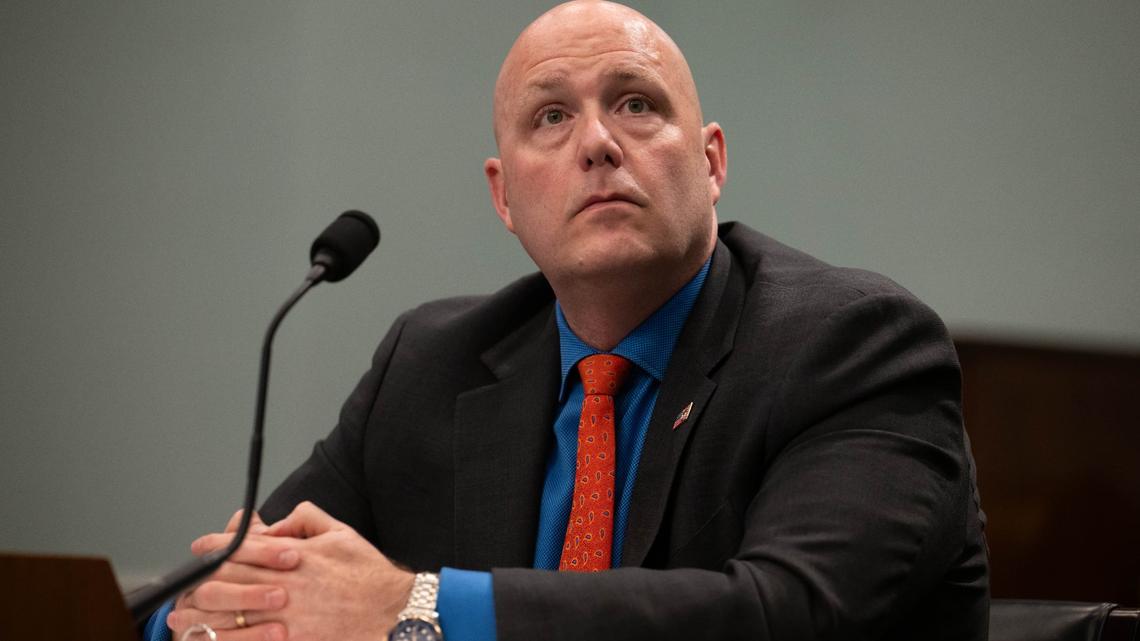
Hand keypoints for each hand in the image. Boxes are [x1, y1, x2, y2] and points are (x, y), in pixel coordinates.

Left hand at [177, 502, 414, 640]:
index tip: (201, 548)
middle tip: (185, 586)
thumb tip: (275, 526)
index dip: (213, 546)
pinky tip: (212, 639)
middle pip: (226, 581)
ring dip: (201, 616)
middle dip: (199, 582)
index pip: (240, 547)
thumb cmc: (367, 573)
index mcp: (292, 555)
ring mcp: (285, 618)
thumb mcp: (339, 532)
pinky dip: (227, 640)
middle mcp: (283, 585)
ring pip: (229, 616)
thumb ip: (304, 519)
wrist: (392, 611)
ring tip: (183, 617)